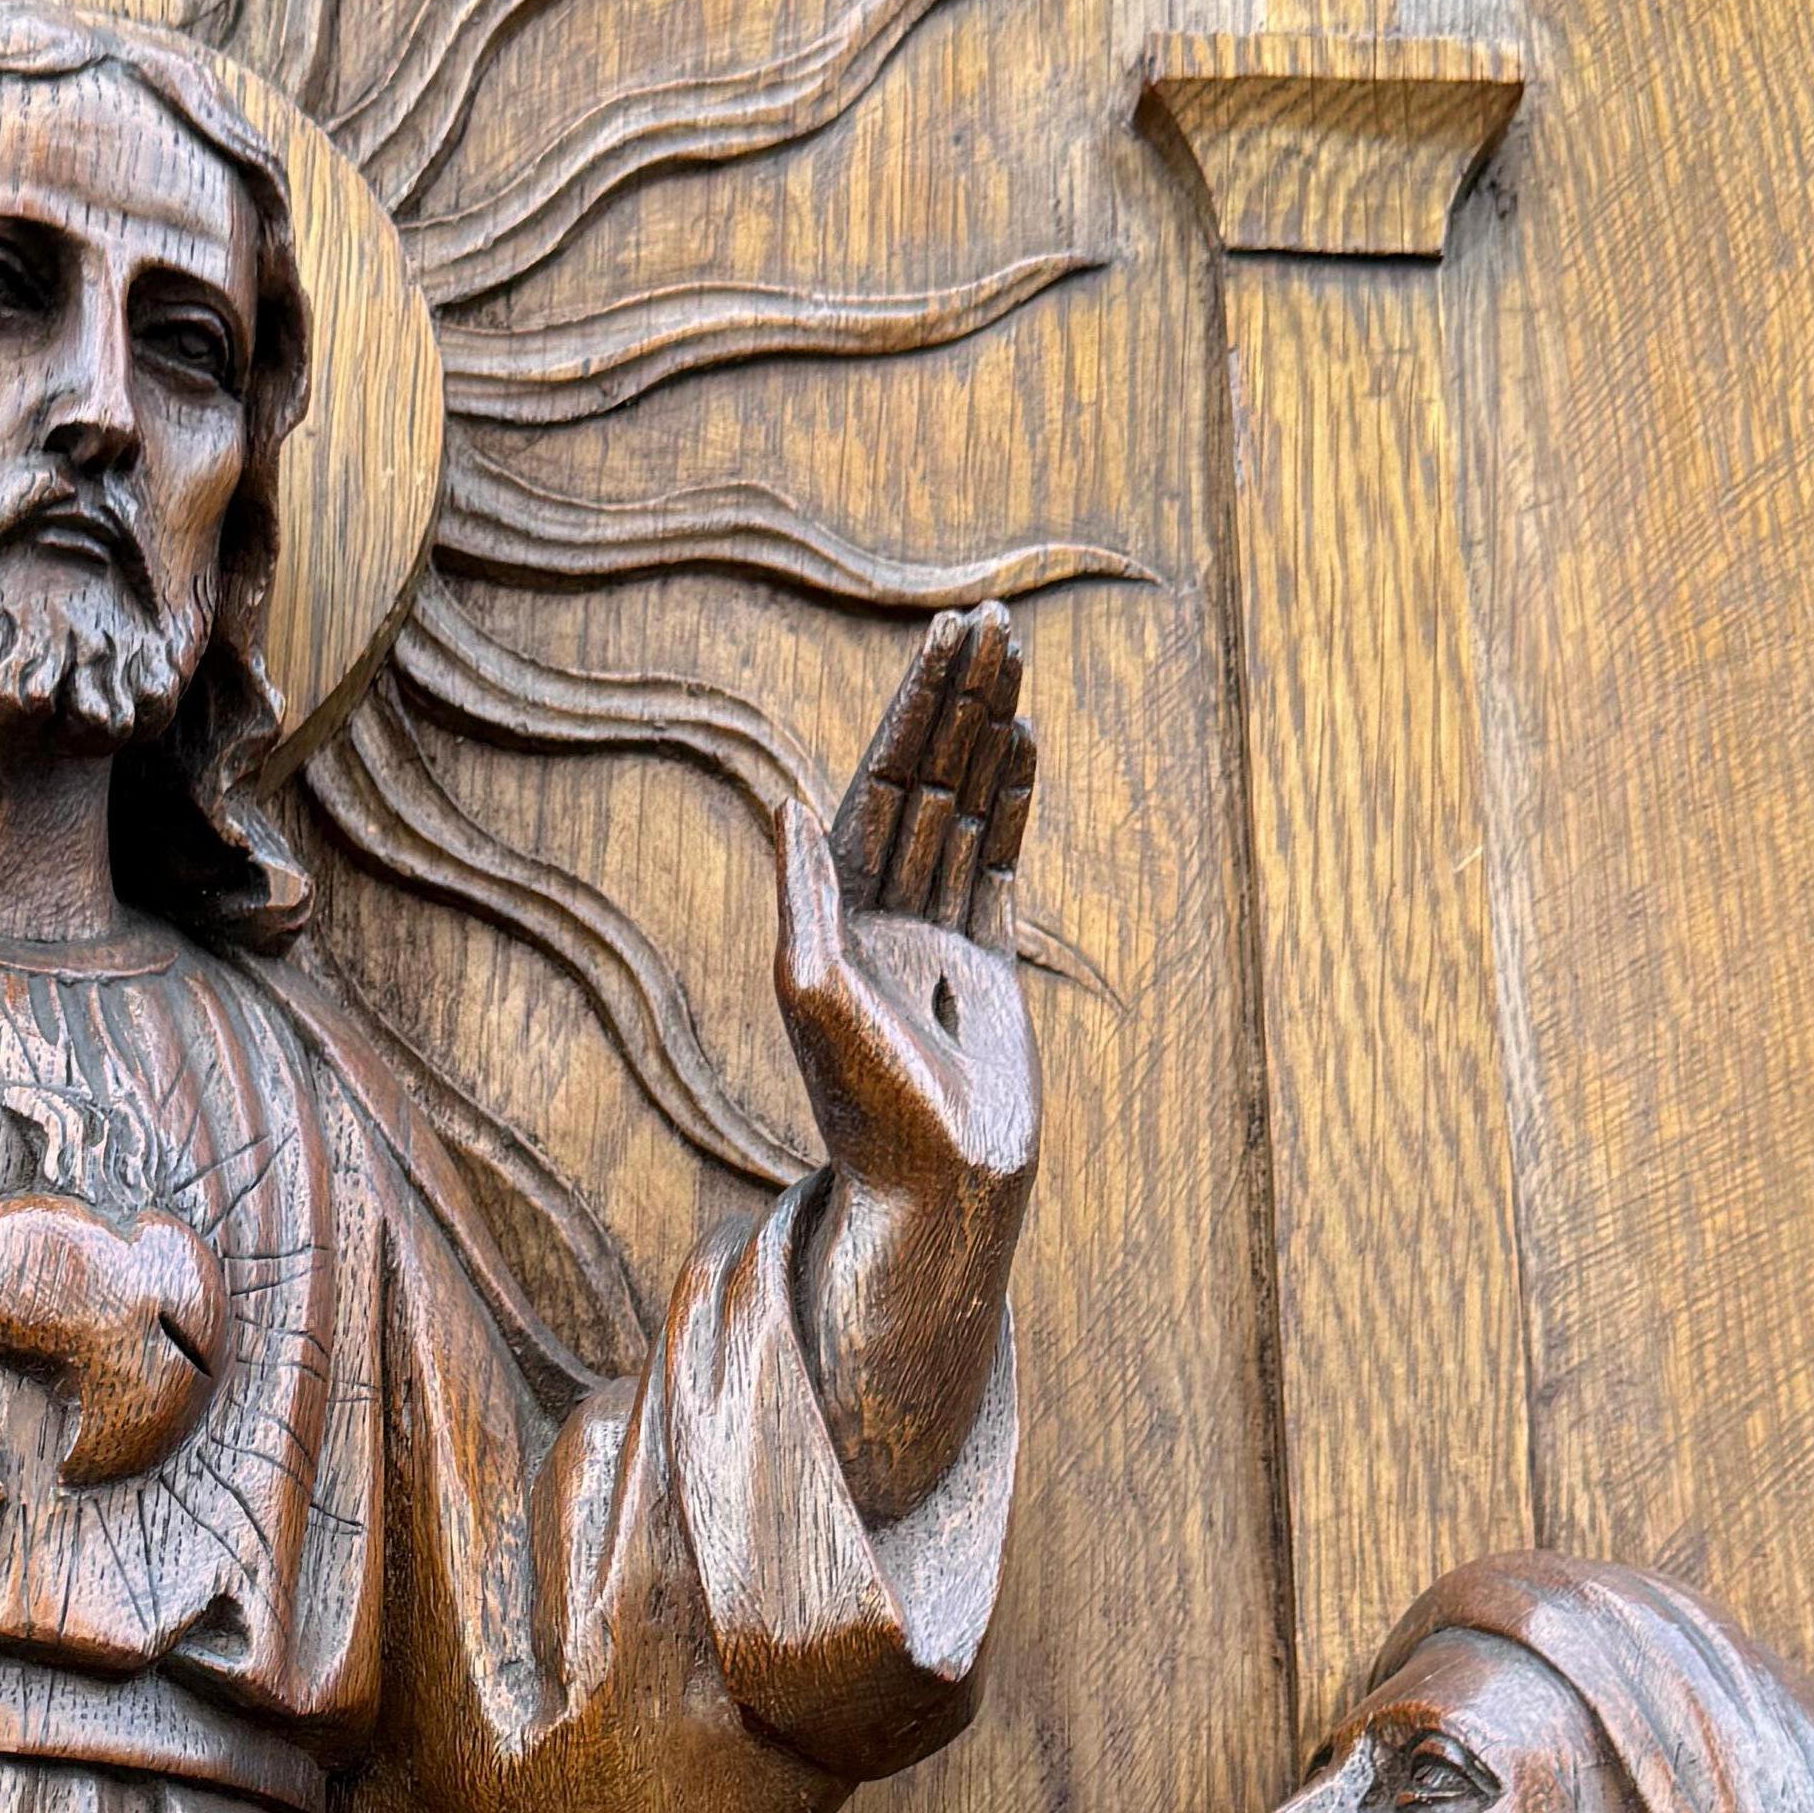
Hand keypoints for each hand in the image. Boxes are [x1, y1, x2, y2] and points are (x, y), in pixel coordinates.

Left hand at [783, 608, 1041, 1524]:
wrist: (936, 1194)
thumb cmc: (864, 1108)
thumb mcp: (812, 993)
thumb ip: (803, 899)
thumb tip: (789, 801)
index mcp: (834, 913)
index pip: (878, 786)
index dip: (912, 711)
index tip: (944, 640)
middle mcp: (881, 918)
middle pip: (924, 780)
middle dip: (955, 699)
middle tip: (990, 618)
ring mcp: (937, 939)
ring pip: (964, 812)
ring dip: (987, 733)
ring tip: (1014, 655)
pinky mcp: (985, 970)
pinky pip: (998, 866)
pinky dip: (1011, 802)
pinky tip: (1023, 743)